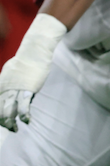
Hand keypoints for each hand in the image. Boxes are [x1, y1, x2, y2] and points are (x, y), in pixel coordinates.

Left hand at [0, 14, 64, 131]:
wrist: (34, 51)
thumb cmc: (25, 59)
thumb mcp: (10, 70)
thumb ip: (8, 81)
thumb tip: (8, 87)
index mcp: (0, 84)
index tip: (2, 122)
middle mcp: (5, 89)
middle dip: (3, 123)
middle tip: (10, 128)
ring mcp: (16, 89)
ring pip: (8, 111)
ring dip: (11, 123)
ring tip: (15, 129)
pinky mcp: (28, 89)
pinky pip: (23, 106)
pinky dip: (24, 116)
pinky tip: (27, 121)